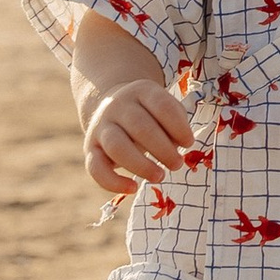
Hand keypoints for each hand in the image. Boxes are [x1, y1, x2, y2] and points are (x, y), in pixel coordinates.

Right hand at [81, 77, 199, 197]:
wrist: (111, 105)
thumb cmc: (148, 114)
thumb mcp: (163, 110)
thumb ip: (175, 124)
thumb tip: (179, 146)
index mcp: (141, 92)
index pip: (161, 105)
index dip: (178, 126)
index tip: (189, 143)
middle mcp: (117, 106)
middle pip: (139, 126)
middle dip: (162, 149)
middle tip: (177, 164)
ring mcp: (101, 126)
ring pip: (117, 146)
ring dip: (141, 165)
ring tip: (160, 176)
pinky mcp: (90, 148)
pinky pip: (95, 167)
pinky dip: (113, 182)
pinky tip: (132, 188)